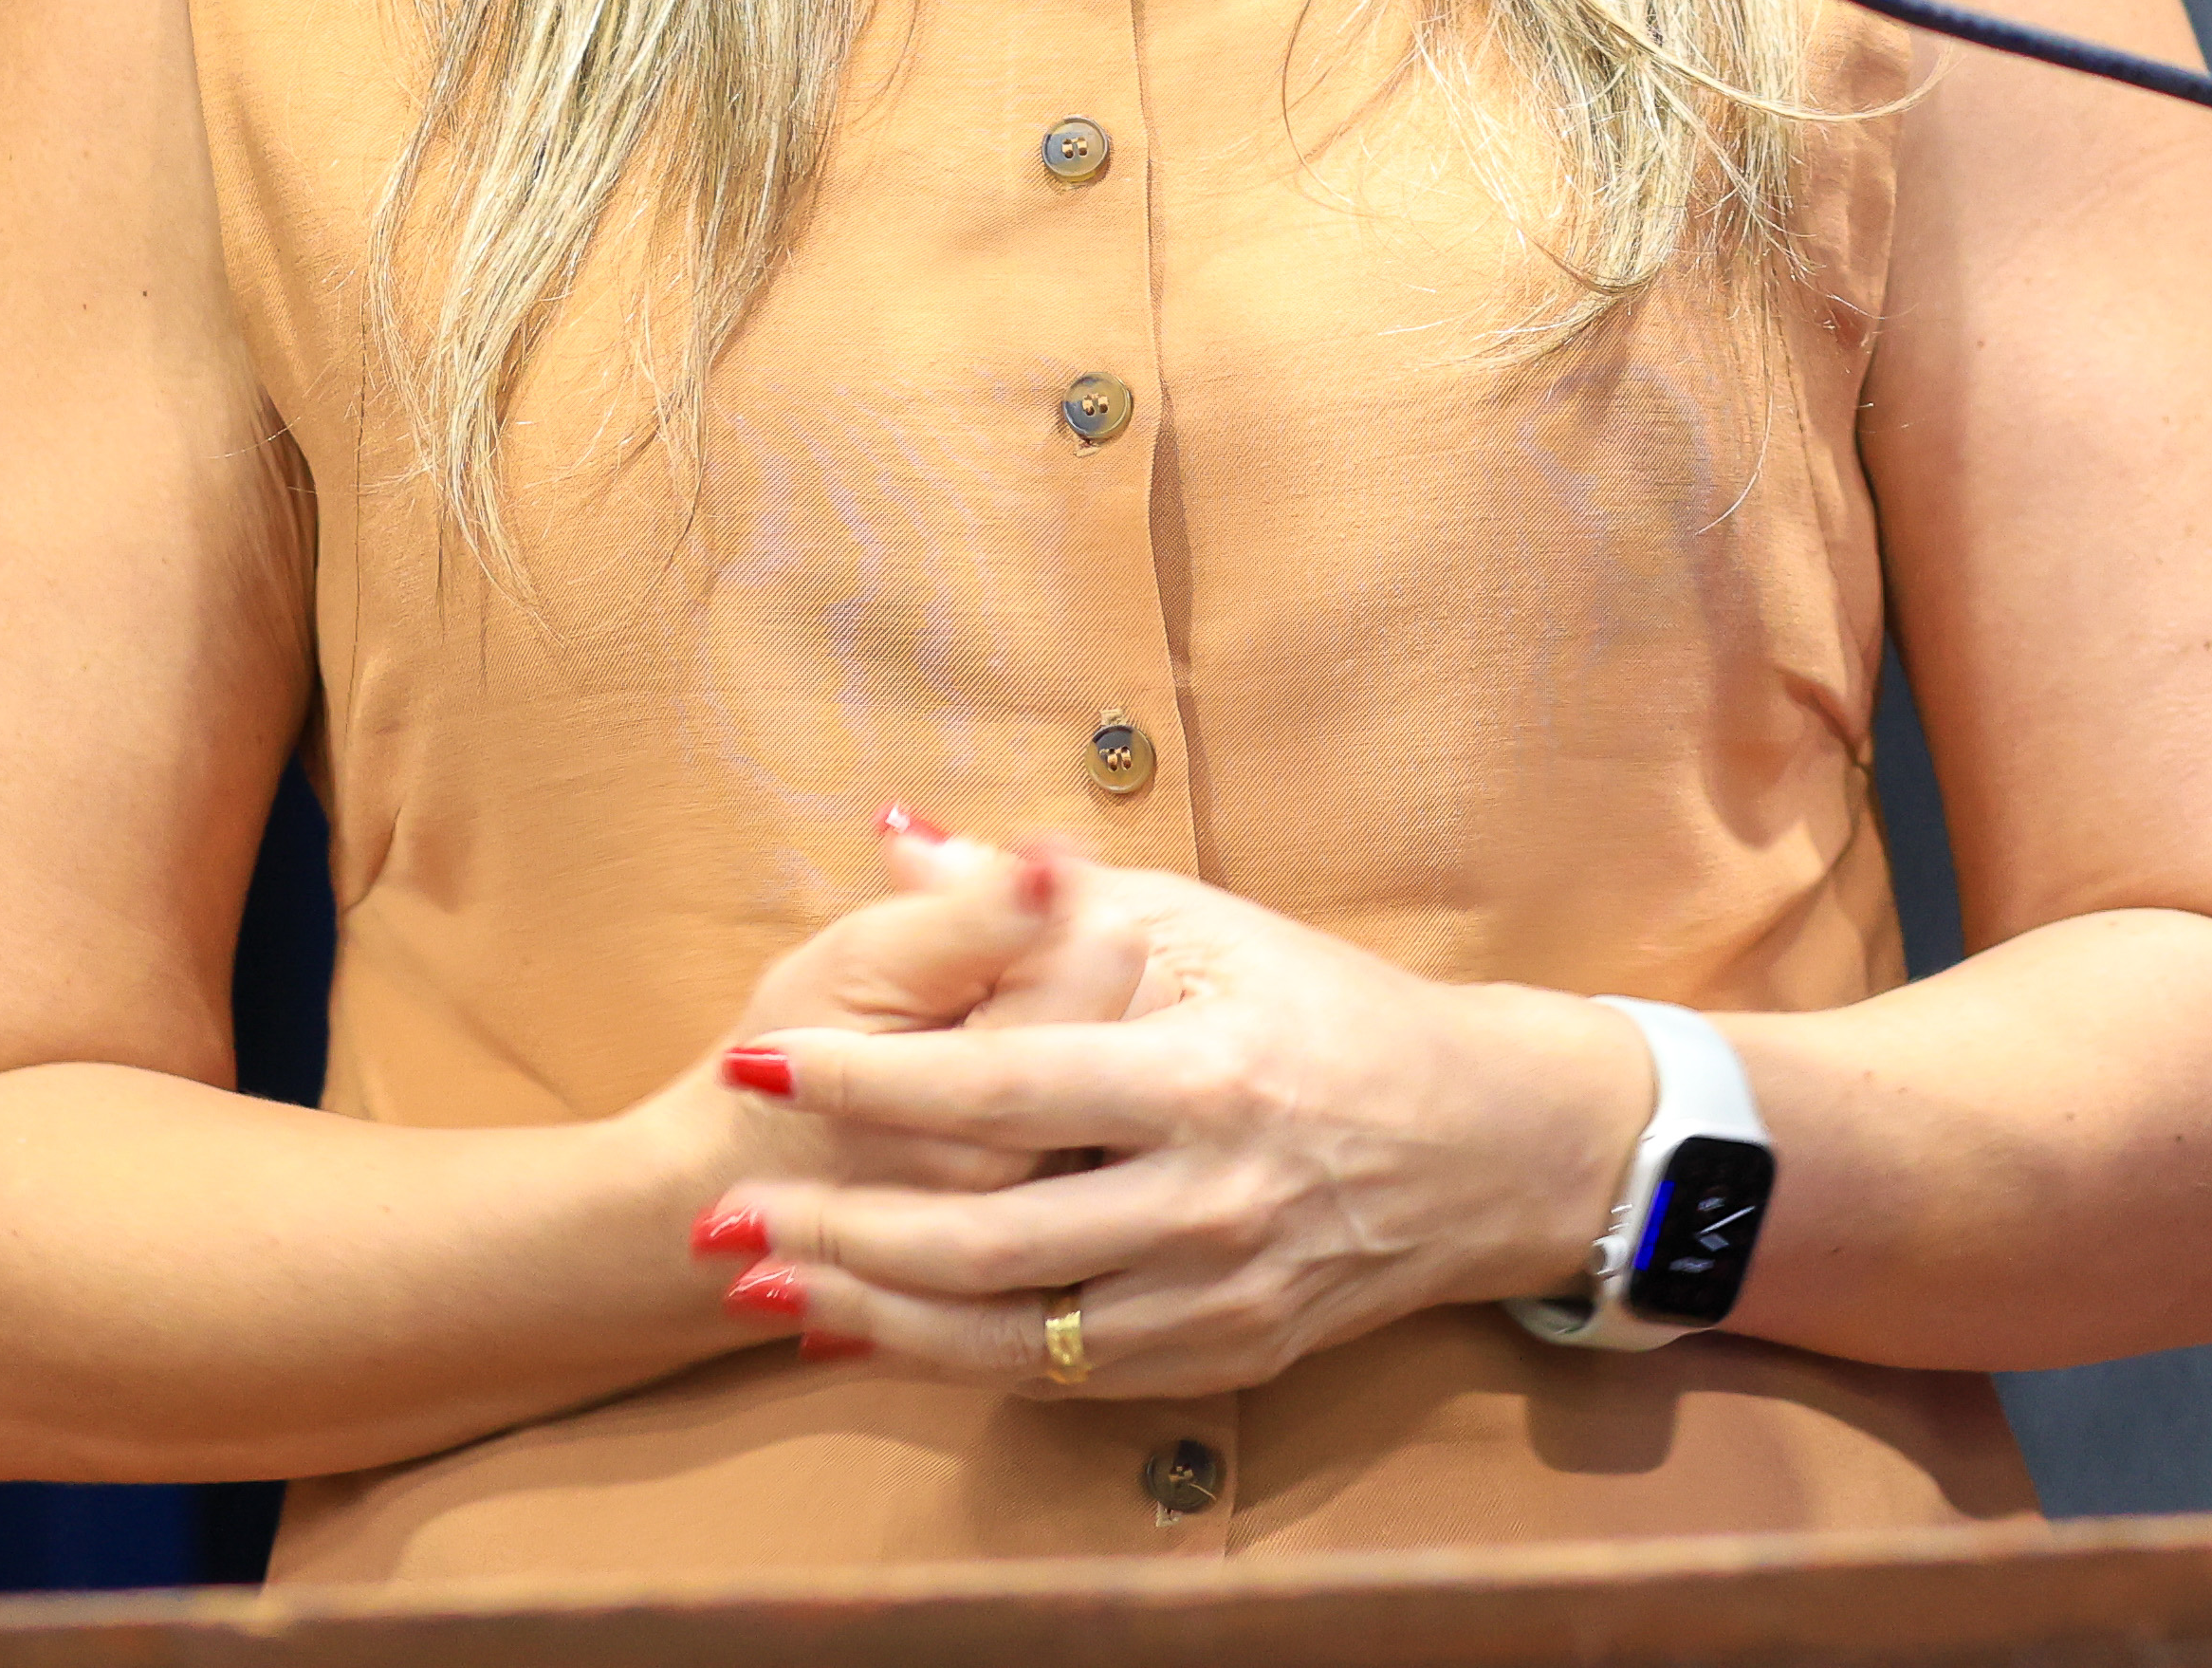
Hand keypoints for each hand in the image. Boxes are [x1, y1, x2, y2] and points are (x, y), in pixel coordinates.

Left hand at [701, 870, 1654, 1396]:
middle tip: (726, 1216)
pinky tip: (864, 1333)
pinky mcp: (1222, 1356)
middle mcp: (1211, 1198)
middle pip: (986, 1235)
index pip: (1001, 1083)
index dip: (870, 1076)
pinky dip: (951, 1360)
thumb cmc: (1327, 1009)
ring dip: (872, 1315)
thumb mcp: (1199, 921)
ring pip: (1010, 1332)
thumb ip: (1037, 892)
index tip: (763, 1062)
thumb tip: (893, 835)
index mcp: (1204, 1073)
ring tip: (763, 1286)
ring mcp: (1218, 1294)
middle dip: (839, 1229)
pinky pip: (1061, 1377)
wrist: (1486, 1145)